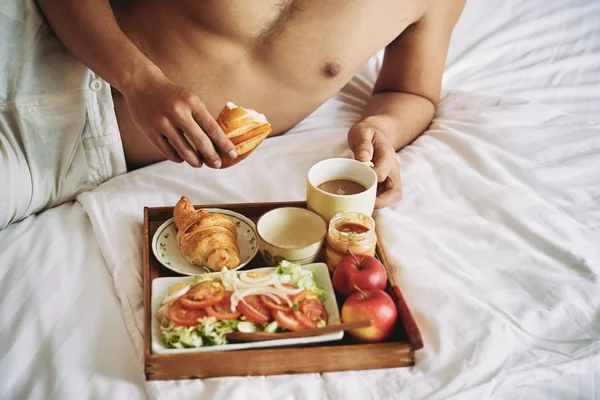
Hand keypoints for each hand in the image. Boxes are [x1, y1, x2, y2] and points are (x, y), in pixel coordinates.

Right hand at [122, 70, 236, 167]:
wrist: (142, 85)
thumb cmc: (171, 95)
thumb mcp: (190, 99)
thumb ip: (202, 117)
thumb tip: (217, 142)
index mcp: (191, 103)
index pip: (212, 128)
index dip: (224, 144)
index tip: (232, 154)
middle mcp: (178, 113)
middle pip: (200, 142)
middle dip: (212, 157)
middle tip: (217, 164)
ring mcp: (163, 123)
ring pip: (184, 151)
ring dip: (195, 161)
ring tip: (200, 163)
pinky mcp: (151, 132)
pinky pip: (169, 153)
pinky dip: (179, 158)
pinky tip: (182, 158)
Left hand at [348, 120, 402, 207]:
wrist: (375, 133)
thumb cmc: (367, 133)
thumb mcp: (362, 132)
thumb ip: (363, 144)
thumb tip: (364, 159)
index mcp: (387, 157)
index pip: (383, 173)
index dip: (371, 180)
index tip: (359, 179)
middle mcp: (392, 170)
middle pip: (395, 192)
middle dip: (381, 202)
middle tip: (364, 203)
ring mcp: (390, 177)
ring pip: (391, 197)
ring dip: (379, 204)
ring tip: (361, 204)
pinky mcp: (385, 182)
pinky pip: (384, 197)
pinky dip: (374, 201)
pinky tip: (361, 201)